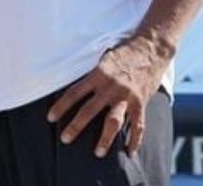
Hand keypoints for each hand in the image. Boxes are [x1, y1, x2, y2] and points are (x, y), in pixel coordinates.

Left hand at [46, 35, 167, 157]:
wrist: (151, 49)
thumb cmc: (124, 52)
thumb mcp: (103, 58)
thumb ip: (91, 73)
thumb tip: (73, 84)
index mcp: (98, 74)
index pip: (74, 92)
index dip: (61, 106)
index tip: (50, 118)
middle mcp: (111, 87)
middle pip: (90, 110)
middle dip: (76, 126)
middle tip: (65, 139)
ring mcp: (127, 96)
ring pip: (113, 122)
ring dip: (105, 139)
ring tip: (98, 153)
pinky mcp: (141, 102)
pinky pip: (138, 126)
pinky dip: (135, 140)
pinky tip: (130, 152)